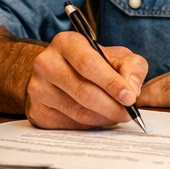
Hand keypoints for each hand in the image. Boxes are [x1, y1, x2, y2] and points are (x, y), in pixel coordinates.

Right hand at [24, 31, 146, 128]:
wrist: (60, 73)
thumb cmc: (93, 63)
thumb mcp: (116, 56)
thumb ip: (131, 67)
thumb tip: (132, 89)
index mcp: (66, 43)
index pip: (88, 65)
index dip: (111, 83)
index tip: (130, 97)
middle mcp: (46, 63)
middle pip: (83, 91)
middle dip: (112, 106)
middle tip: (128, 113)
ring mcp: (38, 88)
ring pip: (78, 112)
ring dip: (103, 118)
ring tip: (116, 115)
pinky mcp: (37, 111)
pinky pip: (70, 125)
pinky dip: (90, 125)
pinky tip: (98, 118)